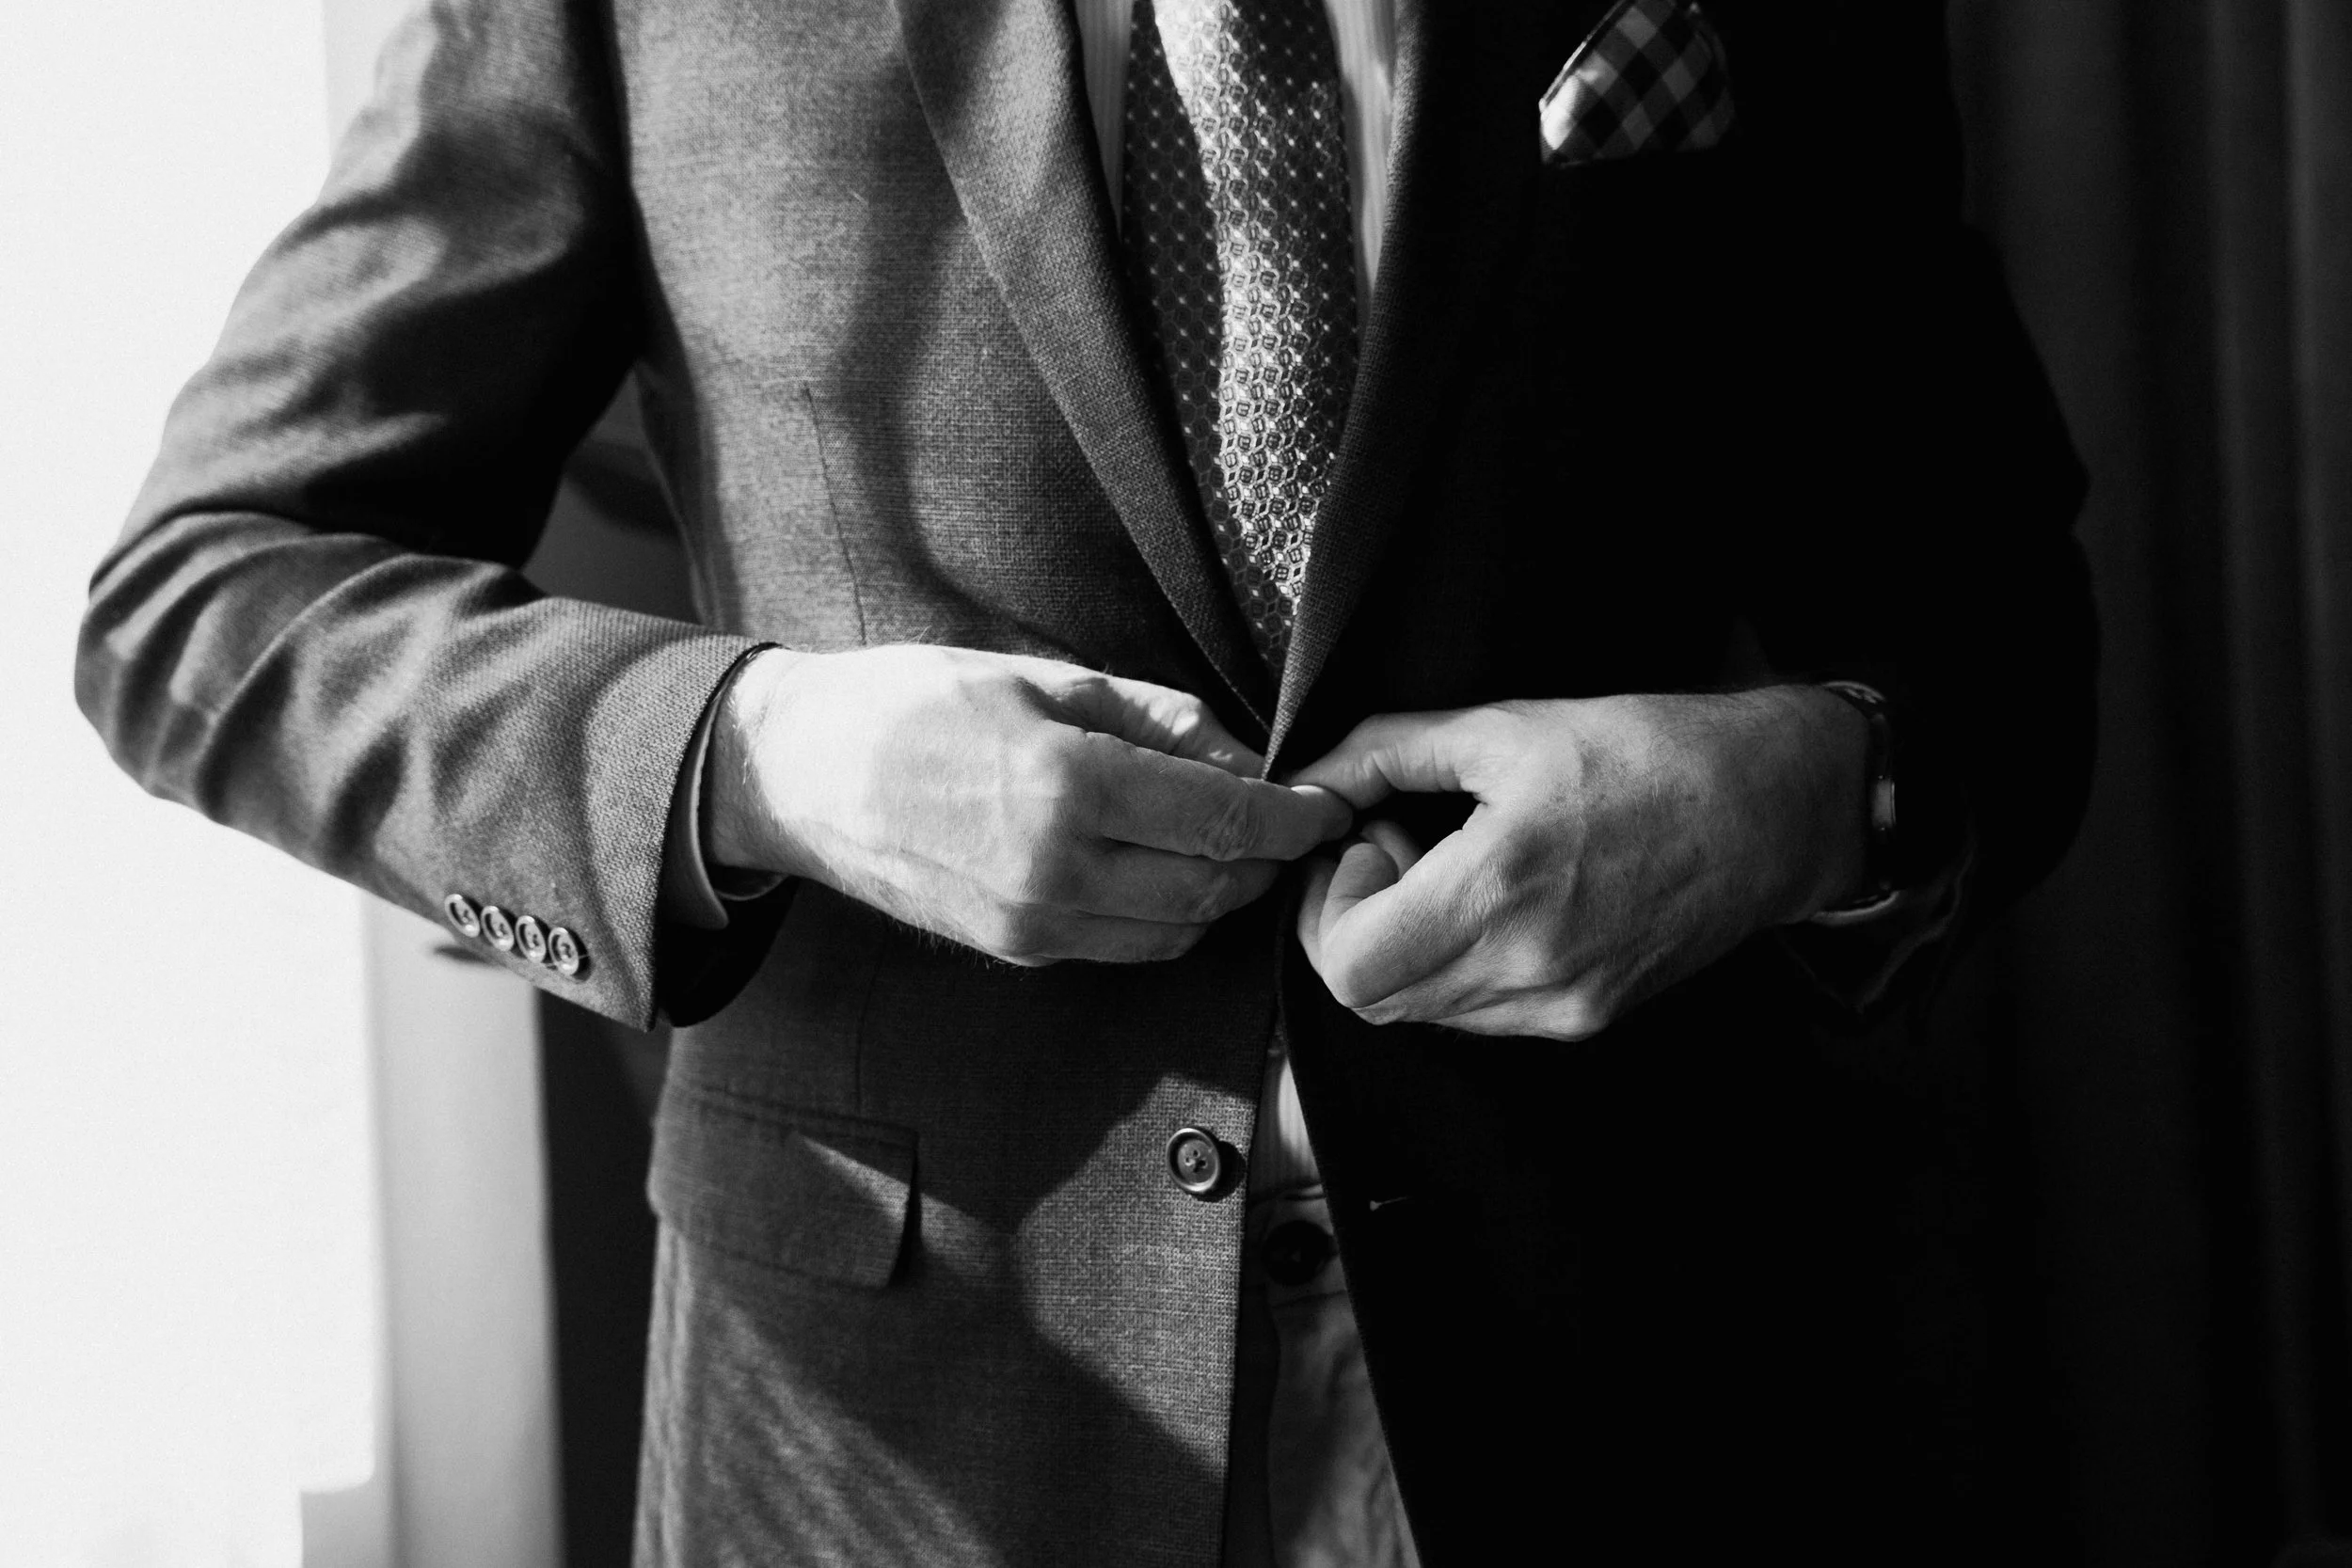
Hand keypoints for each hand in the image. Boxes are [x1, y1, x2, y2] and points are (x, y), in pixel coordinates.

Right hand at [706, 645, 1351, 964]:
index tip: (1331, 805)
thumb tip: (1245, 757)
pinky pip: (1126, 946)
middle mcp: (1057, 871)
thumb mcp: (1045, 678)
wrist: (800, 773)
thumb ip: (1158, 719)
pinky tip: (1167, 869)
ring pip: (1178, 931)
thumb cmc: (916, 704)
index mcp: (1070, 786)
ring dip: (1221, 894)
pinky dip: (1168, 917)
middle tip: (1293, 822)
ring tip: (1235, 843)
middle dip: (1268, 860)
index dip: (1294, 818)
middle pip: (1214, 887)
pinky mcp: (1016, 952)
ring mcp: (1034, 924)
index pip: (1227, 819)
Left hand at [1286, 689, 1867, 1038]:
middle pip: (1371, 1000)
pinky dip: (1455, 964)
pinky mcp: (1586, 1019)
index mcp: (1501, 891)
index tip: (1361, 840)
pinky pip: (1477, 1013)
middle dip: (1355, 925)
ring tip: (1451, 870)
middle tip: (1396, 852)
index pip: (1348, 965)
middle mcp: (1528, 969)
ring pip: (1420, 1012)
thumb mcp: (1504, 726)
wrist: (1773, 807)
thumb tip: (1312, 781)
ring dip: (1405, 947)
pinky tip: (1495, 900)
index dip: (1328, 905)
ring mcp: (1560, 1007)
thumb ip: (1387, 751)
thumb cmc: (1649, 753)